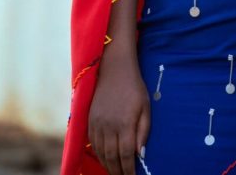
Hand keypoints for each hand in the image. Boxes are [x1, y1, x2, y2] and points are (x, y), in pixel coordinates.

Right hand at [88, 48, 150, 174]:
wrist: (114, 70)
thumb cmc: (134, 88)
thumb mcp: (146, 107)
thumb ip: (143, 131)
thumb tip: (140, 154)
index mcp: (124, 123)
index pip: (126, 155)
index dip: (129, 170)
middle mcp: (108, 126)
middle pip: (111, 157)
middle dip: (118, 172)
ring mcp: (97, 124)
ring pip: (101, 153)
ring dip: (108, 166)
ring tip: (116, 173)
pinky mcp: (90, 120)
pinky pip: (93, 144)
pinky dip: (99, 155)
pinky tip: (105, 159)